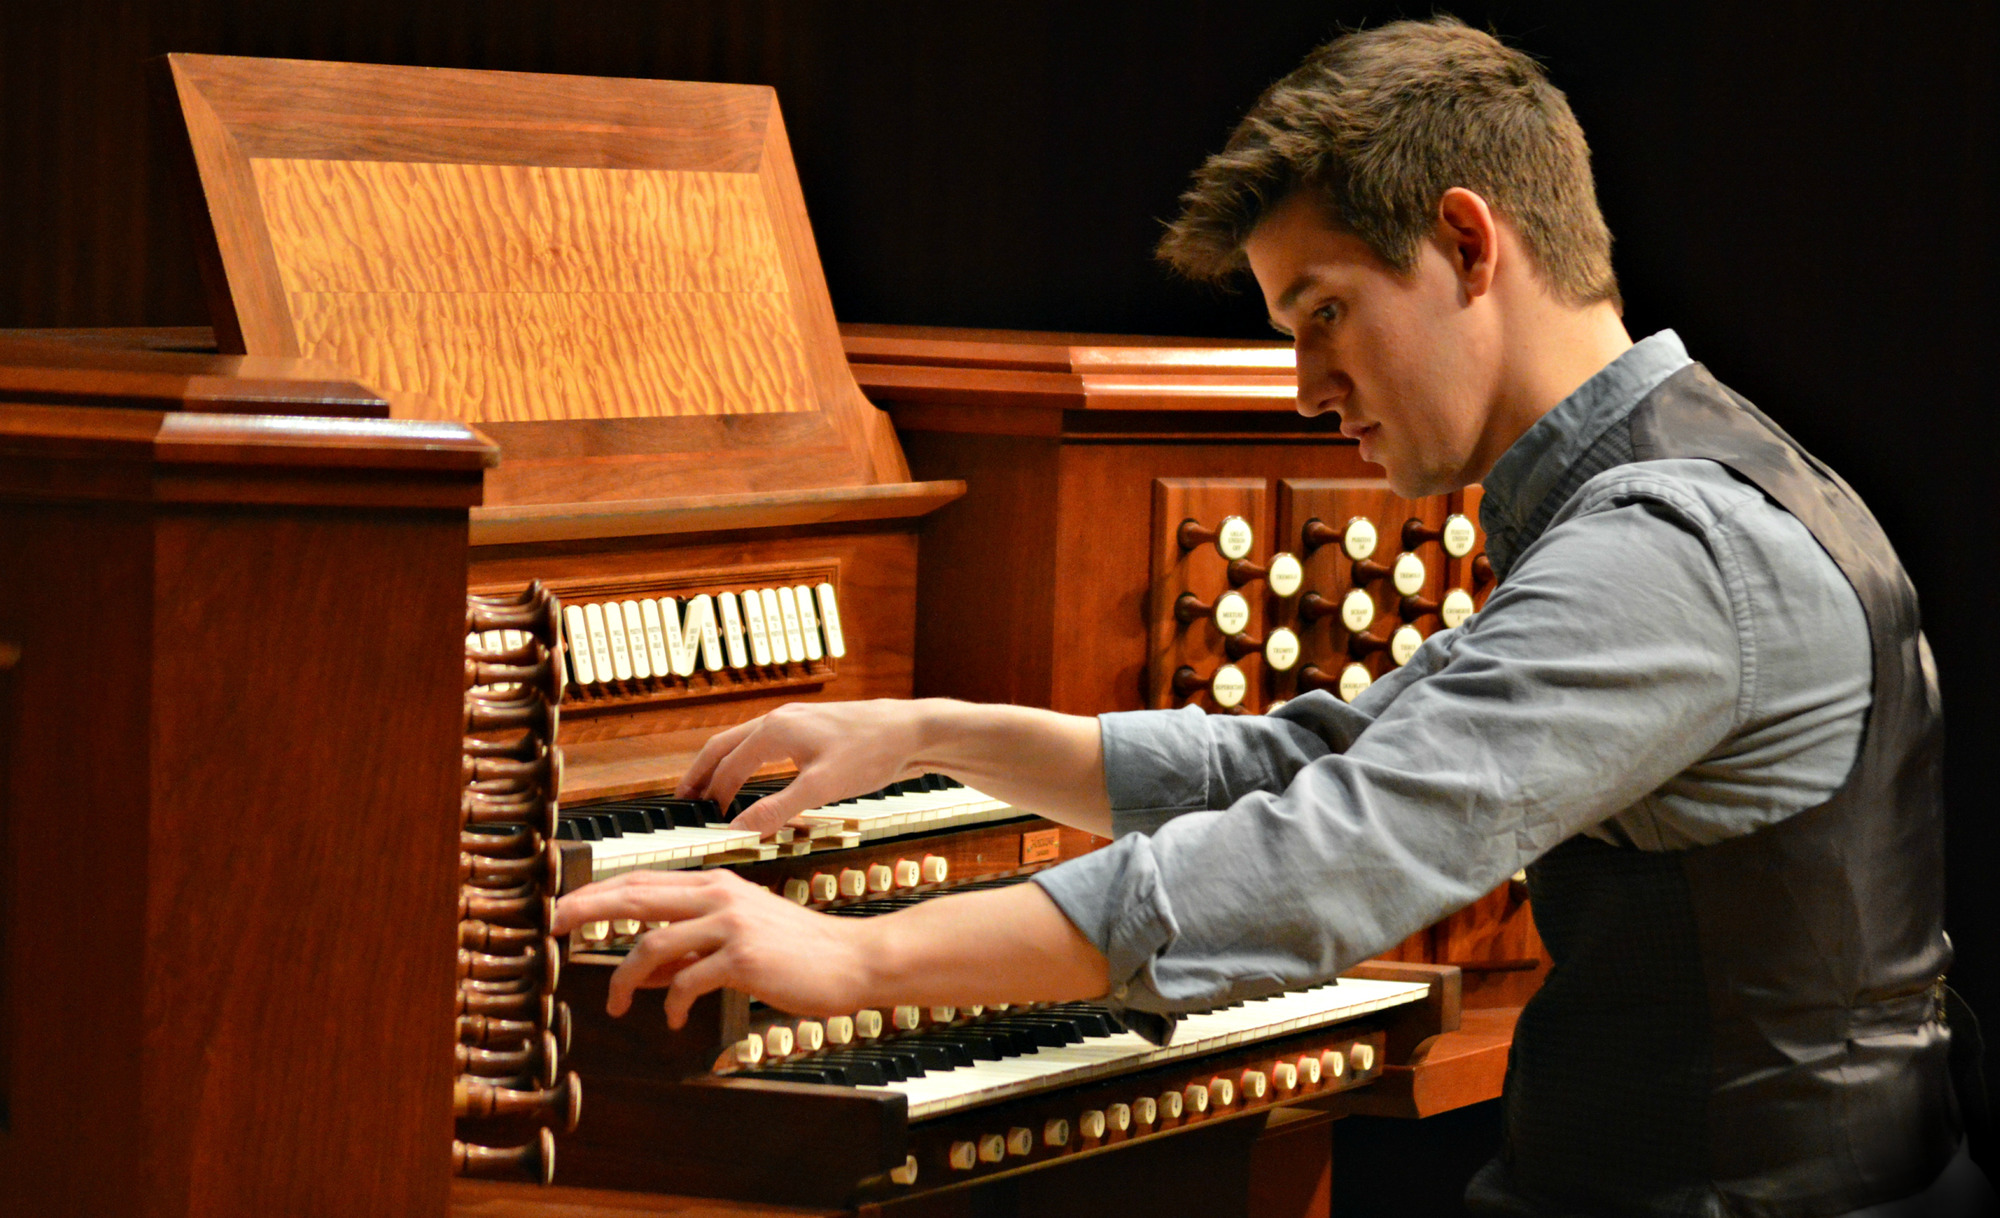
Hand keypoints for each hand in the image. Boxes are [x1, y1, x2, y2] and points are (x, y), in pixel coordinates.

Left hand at [552, 870, 873, 1027]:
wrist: (852, 960)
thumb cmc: (799, 952)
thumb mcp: (741, 939)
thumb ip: (692, 949)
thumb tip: (645, 972)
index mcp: (717, 885)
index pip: (644, 880)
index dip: (599, 892)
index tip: (564, 907)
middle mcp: (719, 896)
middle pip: (635, 895)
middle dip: (586, 909)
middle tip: (550, 927)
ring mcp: (730, 924)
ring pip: (652, 944)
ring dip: (625, 979)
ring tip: (618, 1005)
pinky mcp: (742, 957)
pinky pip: (686, 982)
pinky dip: (671, 1004)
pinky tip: (673, 1020)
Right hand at [678, 699, 932, 833]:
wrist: (912, 729)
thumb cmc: (871, 753)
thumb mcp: (823, 787)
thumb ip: (778, 808)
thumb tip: (738, 829)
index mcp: (774, 730)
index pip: (726, 765)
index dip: (710, 795)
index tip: (699, 821)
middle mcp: (778, 719)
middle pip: (723, 745)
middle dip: (701, 772)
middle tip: (683, 799)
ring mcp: (794, 720)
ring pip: (743, 742)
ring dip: (723, 766)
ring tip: (710, 792)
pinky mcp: (810, 729)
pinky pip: (764, 744)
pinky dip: (746, 761)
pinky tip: (754, 778)